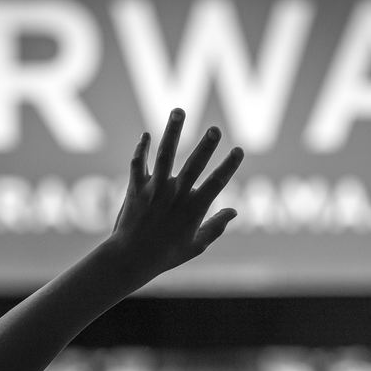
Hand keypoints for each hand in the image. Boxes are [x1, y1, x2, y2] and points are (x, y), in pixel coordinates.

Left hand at [109, 108, 243, 276]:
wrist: (131, 260)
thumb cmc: (165, 256)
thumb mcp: (196, 245)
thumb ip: (215, 226)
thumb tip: (234, 212)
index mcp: (194, 209)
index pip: (217, 183)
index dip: (229, 166)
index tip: (239, 150)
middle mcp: (175, 196)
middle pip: (194, 165)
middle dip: (206, 146)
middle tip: (215, 128)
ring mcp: (155, 190)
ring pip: (165, 155)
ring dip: (173, 131)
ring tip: (179, 111)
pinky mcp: (136, 189)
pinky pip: (138, 164)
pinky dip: (142, 148)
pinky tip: (147, 134)